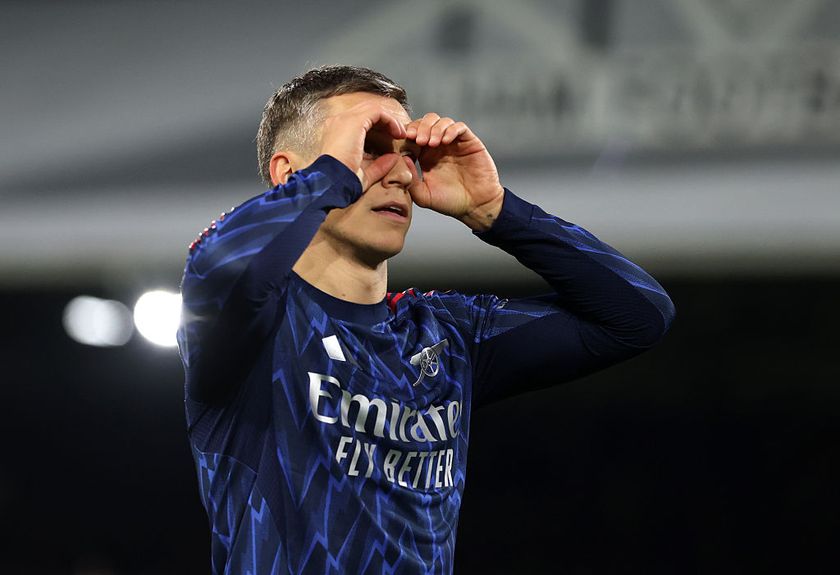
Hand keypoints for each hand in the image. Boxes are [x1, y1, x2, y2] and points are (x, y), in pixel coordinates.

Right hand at [317, 100, 406, 190]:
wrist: (333, 182)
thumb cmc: (343, 181)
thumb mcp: (363, 173)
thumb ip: (378, 165)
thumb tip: (392, 158)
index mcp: (335, 132)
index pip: (359, 120)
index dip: (378, 126)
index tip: (391, 139)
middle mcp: (337, 122)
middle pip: (366, 110)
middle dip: (384, 120)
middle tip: (398, 134)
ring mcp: (344, 119)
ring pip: (373, 109)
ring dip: (389, 120)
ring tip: (400, 133)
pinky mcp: (354, 121)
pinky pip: (377, 112)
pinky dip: (390, 120)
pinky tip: (397, 133)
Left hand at [405, 113, 504, 231]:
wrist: (476, 206)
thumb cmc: (450, 202)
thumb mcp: (424, 196)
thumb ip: (412, 180)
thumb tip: (402, 158)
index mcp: (425, 155)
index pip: (414, 134)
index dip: (409, 133)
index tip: (406, 140)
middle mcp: (439, 146)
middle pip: (426, 122)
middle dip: (420, 127)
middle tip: (418, 140)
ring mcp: (454, 142)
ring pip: (442, 122)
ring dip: (434, 128)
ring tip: (432, 143)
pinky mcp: (469, 142)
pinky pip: (459, 127)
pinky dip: (450, 130)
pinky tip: (445, 141)